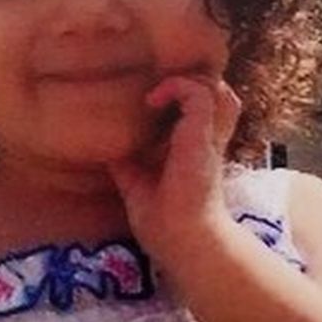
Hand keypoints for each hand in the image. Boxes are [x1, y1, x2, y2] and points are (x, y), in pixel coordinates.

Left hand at [109, 74, 240, 267]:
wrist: (180, 239)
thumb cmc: (163, 222)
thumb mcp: (137, 185)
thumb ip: (127, 166)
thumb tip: (106, 153)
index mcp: (195, 149)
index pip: (201, 111)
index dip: (183, 98)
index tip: (152, 102)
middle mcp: (206, 139)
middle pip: (216, 94)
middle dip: (191, 85)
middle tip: (159, 95)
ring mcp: (207, 135)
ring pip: (215, 88)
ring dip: (188, 83)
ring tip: (160, 96)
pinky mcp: (202, 133)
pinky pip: (197, 92)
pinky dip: (175, 87)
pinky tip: (152, 101)